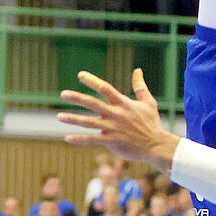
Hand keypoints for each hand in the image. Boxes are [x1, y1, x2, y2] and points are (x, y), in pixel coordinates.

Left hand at [59, 69, 179, 168]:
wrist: (156, 146)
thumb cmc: (152, 123)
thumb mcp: (148, 102)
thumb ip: (140, 86)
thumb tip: (137, 70)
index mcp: (123, 103)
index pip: (105, 88)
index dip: (92, 81)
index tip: (80, 75)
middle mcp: (116, 114)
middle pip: (93, 103)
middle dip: (77, 98)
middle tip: (63, 93)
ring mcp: (112, 128)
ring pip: (89, 123)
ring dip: (73, 119)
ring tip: (59, 116)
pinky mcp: (111, 141)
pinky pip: (92, 140)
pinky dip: (79, 139)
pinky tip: (67, 138)